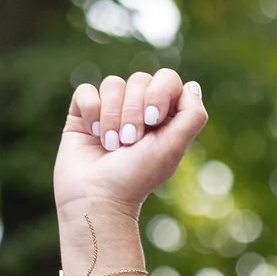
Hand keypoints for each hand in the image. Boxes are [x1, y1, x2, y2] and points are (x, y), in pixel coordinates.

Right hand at [56, 68, 208, 217]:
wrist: (96, 196)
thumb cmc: (137, 176)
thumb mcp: (172, 147)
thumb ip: (192, 116)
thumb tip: (192, 86)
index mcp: (165, 118)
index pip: (167, 80)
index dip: (160, 93)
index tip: (153, 119)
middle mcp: (139, 110)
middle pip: (140, 79)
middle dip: (134, 110)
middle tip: (130, 141)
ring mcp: (111, 110)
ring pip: (113, 84)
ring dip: (112, 116)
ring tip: (111, 145)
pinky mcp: (84, 113)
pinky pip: (86, 90)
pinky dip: (91, 112)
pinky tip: (93, 134)